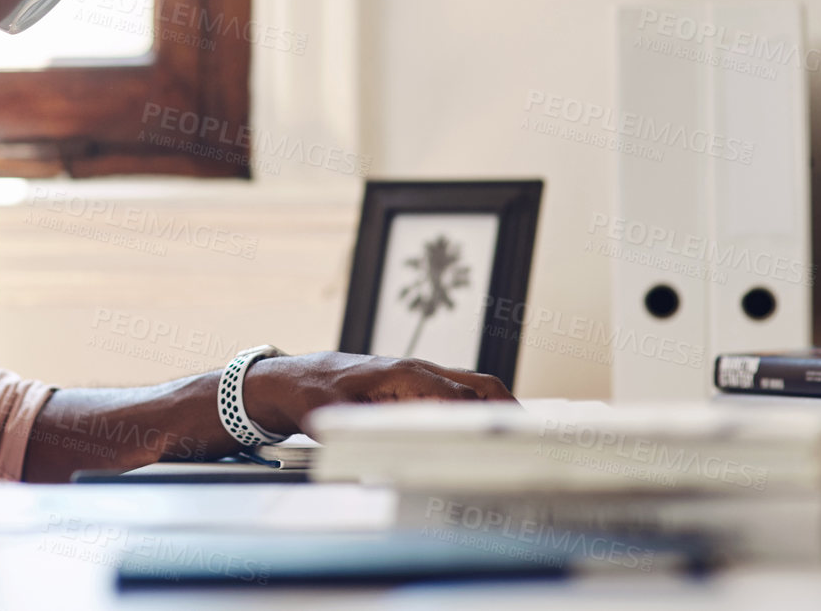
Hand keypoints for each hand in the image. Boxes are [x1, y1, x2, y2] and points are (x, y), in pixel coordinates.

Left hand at [242, 351, 516, 435]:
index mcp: (403, 375)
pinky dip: (477, 409)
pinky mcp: (411, 384)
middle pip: (479, 386)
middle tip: (531, 442)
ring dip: (496, 410)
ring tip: (517, 442)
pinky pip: (455, 393)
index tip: (511, 439)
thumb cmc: (311, 392)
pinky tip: (482, 432)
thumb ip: (370, 431)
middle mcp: (417, 370)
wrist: (289, 379)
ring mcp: (416, 375)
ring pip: (472, 387)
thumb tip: (400, 449)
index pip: (461, 397)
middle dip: (508, 410)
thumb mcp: (336, 417)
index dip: (489, 418)